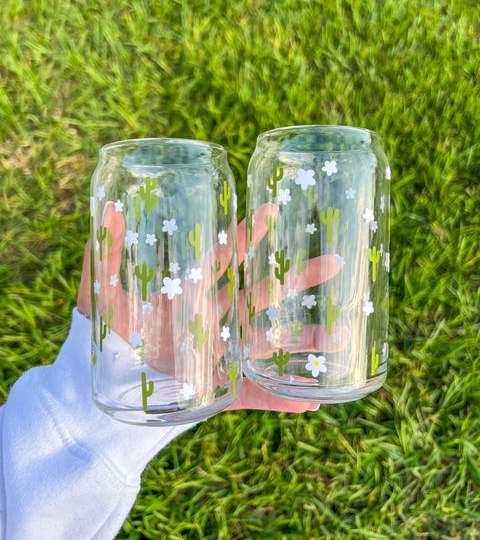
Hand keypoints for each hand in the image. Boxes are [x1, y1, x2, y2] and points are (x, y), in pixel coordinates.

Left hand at [78, 205, 339, 412]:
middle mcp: (216, 318)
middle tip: (336, 261)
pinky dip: (282, 399)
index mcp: (193, 291)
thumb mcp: (103, 295)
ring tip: (342, 335)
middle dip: (300, 278)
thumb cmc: (102, 337)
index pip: (227, 258)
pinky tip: (314, 401)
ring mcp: (222, 354)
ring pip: (271, 342)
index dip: (249, 236)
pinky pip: (255, 395)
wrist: (99, 387)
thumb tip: (111, 210)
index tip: (272, 212)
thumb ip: (105, 254)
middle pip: (265, 293)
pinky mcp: (220, 390)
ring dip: (307, 340)